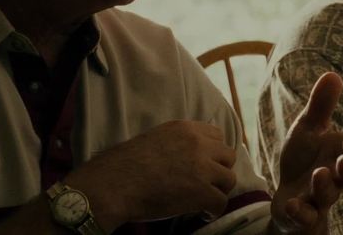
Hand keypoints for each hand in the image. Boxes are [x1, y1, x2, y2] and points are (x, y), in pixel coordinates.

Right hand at [65, 120, 236, 230]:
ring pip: (229, 179)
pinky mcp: (201, 191)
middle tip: (207, 183)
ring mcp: (202, 167)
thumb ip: (177, 141)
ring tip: (205, 200)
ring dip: (218, 190)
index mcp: (185, 128)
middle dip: (219, 170)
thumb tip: (188, 154)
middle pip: (228, 156)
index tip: (208, 164)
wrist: (113, 184)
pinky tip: (203, 214)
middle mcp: (198, 143)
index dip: (214, 152)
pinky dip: (213, 210)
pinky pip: (220, 202)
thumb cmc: (124, 164)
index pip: (217, 135)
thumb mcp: (155, 139)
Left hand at [270, 72, 342, 233]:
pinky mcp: (303, 216)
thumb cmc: (304, 159)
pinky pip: (306, 218)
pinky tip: (294, 205)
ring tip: (318, 174)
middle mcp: (334, 177)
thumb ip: (321, 106)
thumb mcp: (308, 129)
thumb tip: (332, 73)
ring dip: (325, 187)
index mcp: (338, 154)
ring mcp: (319, 199)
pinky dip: (302, 213)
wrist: (289, 195)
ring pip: (329, 196)